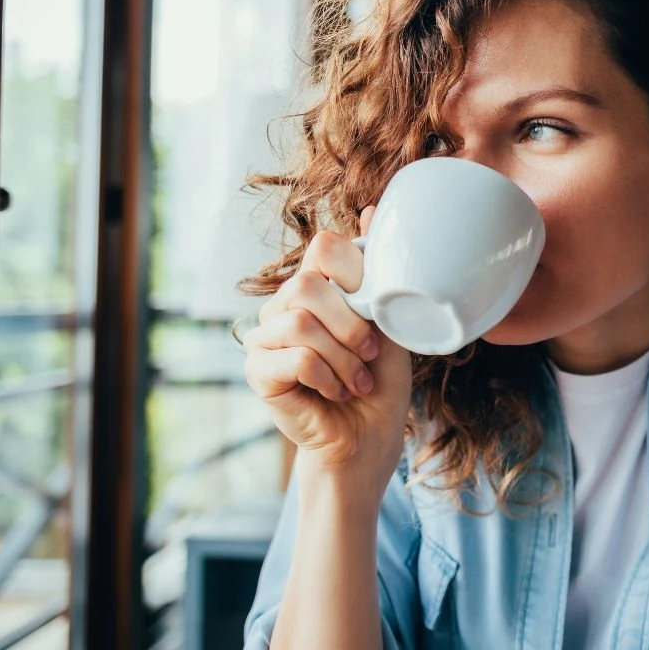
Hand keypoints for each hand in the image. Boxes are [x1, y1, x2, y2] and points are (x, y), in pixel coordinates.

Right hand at [243, 208, 411, 483]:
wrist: (368, 439)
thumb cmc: (381, 383)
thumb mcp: (390, 321)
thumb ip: (378, 273)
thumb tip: (371, 210)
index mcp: (316, 287)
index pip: (323, 247)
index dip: (356, 273)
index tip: (376, 310)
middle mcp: (284, 305)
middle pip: (308, 283)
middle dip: (351, 323)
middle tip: (370, 354)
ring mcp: (265, 337)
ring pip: (300, 321)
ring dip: (343, 357)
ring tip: (357, 380)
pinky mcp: (257, 371)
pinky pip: (293, 356)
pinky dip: (327, 377)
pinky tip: (337, 392)